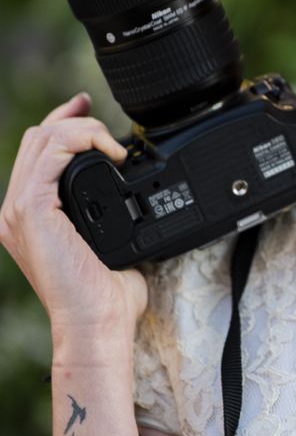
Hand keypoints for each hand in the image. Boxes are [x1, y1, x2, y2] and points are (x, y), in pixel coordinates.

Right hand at [0, 93, 147, 358]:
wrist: (97, 325)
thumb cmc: (107, 297)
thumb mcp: (111, 244)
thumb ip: (113, 217)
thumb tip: (138, 199)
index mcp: (31, 217)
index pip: (36, 155)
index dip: (63, 124)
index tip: (90, 110)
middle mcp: (17, 210)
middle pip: (36, 139)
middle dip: (71, 117)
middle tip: (99, 111)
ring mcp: (19, 210)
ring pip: (41, 138)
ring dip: (81, 128)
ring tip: (112, 144)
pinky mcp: (31, 211)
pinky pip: (49, 152)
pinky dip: (80, 140)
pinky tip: (107, 152)